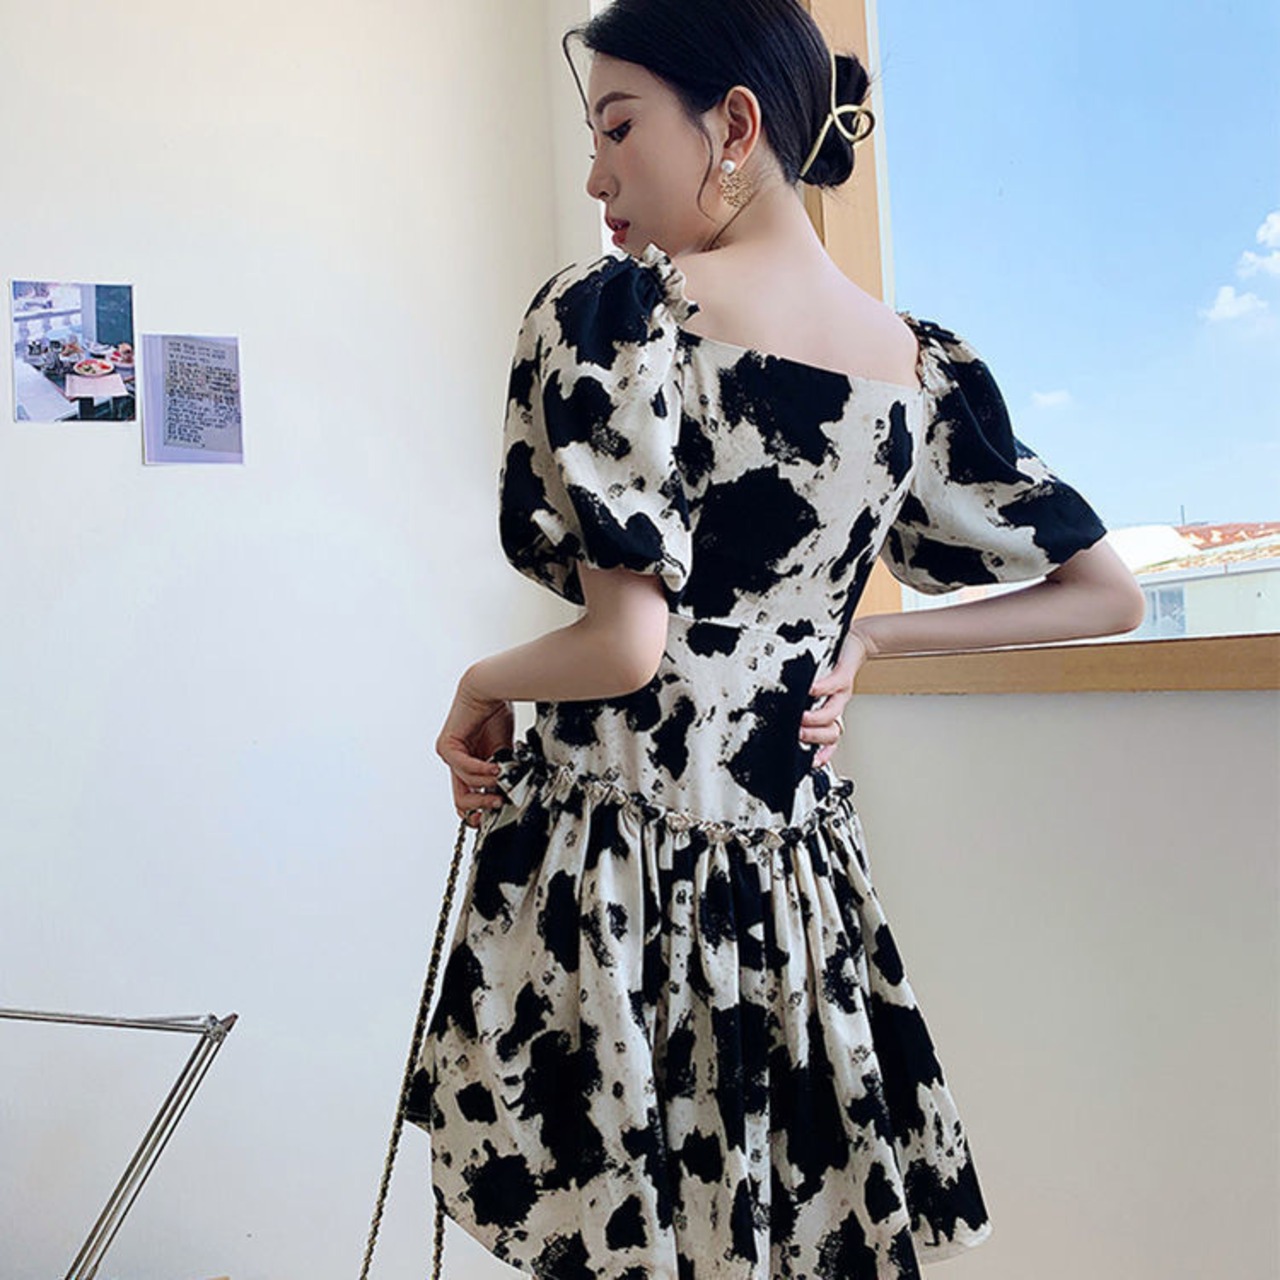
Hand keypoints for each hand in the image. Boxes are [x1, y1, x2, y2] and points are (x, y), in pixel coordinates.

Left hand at [435, 667, 512, 827]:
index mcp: (469, 766)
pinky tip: (495, 767)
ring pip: (465, 787)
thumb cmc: (497, 714)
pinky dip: (481, 770)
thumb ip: (504, 773)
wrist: (490, 689)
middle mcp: (456, 764)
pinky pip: (463, 768)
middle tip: (500, 804)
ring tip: (502, 774)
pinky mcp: (446, 747)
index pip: (469, 800)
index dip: (482, 812)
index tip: (500, 814)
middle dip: (481, 808)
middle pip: (461, 803)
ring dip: (487, 784)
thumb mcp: (504, 751)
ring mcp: (449, 756)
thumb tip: (510, 795)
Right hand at [801, 625, 874, 768]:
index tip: (809, 763)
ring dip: (816, 718)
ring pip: (832, 713)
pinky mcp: (843, 674)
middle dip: (814, 737)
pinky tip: (810, 689)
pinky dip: (821, 688)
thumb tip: (779, 712)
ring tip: (801, 717)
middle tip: (797, 734)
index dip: (822, 754)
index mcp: (830, 711)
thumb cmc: (833, 664)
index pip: (828, 741)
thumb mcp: (819, 688)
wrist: (856, 644)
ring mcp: (841, 691)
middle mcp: (837, 704)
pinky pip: (833, 684)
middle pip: (832, 733)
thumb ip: (804, 701)